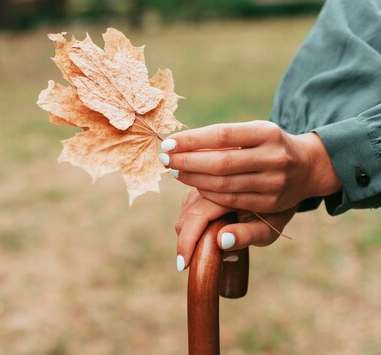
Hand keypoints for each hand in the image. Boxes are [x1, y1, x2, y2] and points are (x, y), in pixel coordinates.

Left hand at [159, 121, 340, 212]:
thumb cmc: (268, 145)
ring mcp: (274, 183)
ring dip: (193, 179)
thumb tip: (182, 144)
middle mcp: (273, 157)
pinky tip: (195, 185)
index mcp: (267, 133)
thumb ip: (224, 139)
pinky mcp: (271, 204)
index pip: (222, 135)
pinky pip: (231, 200)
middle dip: (187, 162)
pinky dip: (209, 193)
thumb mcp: (254, 132)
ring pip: (224, 185)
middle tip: (164, 159)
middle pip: (220, 163)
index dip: (191, 140)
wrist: (308, 166)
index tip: (167, 143)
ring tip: (174, 170)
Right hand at [175, 188, 296, 270]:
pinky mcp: (196, 192)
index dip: (187, 242)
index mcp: (225, 192)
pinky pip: (186, 213)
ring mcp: (199, 188)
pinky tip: (213, 231)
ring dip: (193, 236)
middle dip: (191, 243)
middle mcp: (208, 187)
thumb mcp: (267, 228)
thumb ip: (246, 235)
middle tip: (219, 258)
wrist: (273, 188)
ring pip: (183, 217)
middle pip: (185, 220)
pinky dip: (193, 227)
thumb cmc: (273, 212)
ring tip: (220, 243)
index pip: (196, 217)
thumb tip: (221, 241)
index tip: (184, 264)